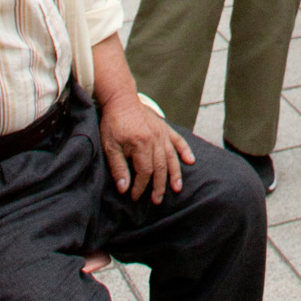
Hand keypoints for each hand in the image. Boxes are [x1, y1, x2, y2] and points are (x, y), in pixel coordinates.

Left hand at [99, 88, 193, 202]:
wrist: (122, 100)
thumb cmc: (113, 124)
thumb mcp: (110, 147)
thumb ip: (118, 168)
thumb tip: (124, 189)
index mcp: (141, 144)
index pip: (145, 172)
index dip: (140, 186)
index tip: (134, 196)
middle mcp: (155, 140)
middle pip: (161, 168)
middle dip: (159, 186)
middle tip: (157, 200)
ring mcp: (162, 133)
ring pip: (172, 157)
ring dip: (175, 174)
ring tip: (177, 188)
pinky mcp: (165, 128)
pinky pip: (178, 140)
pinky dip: (185, 150)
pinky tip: (190, 161)